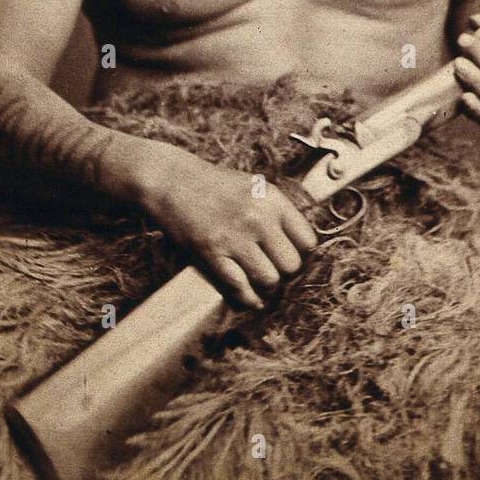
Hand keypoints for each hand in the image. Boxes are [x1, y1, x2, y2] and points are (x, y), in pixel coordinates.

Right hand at [145, 154, 318, 310]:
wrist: (172, 180)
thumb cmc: (214, 184)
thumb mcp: (254, 186)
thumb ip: (276, 211)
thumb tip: (299, 244)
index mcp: (272, 199)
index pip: (308, 240)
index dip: (302, 254)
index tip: (292, 257)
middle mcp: (258, 217)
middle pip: (291, 265)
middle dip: (284, 272)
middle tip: (275, 271)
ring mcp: (235, 236)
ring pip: (270, 280)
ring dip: (267, 287)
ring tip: (262, 284)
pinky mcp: (212, 252)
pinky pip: (240, 286)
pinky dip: (247, 298)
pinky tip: (250, 299)